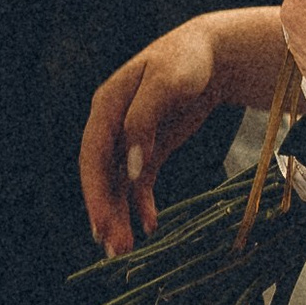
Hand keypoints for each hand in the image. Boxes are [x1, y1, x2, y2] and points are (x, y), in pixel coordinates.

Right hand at [80, 21, 221, 251]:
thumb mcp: (166, 83)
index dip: (95, 191)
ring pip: (117, 184)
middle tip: (114, 250)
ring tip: (124, 250)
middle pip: (101, 175)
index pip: (92, 155)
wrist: (213, 53)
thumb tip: (129, 167)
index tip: (103, 222)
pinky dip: (141, 205)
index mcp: (107, 106)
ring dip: (119, 216)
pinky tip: (150, 226)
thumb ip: (143, 122)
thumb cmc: (187, 60)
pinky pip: (138, 183)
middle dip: (105, 213)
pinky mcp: (148, 148)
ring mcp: (128, 139)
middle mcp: (111, 125)